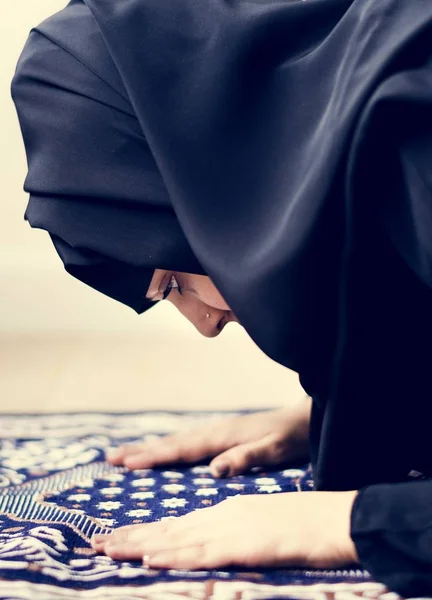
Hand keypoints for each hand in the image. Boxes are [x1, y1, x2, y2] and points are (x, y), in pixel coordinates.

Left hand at [91, 490, 358, 569]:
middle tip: (97, 544)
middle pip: (170, 528)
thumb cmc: (307, 524)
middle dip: (132, 536)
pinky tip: (151, 559)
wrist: (337, 515)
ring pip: (178, 538)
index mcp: (228, 511)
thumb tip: (218, 545)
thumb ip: (239, 533)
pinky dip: (174, 555)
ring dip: (141, 545)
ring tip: (108, 549)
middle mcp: (223, 515)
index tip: (119, 538)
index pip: (179, 524)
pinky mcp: (244, 545)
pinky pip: (203, 553)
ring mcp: (232, 528)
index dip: (147, 532)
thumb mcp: (265, 527)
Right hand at [106, 400, 310, 476]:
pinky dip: (170, 445)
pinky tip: (166, 448)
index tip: (127, 463)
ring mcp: (219, 430)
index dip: (154, 457)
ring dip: (152, 446)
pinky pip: (189, 440)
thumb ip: (245, 458)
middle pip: (172, 442)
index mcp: (223, 437)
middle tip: (111, 458)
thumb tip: (213, 469)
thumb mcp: (274, 450)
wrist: (306, 417)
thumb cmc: (291, 437)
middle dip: (142, 450)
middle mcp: (215, 430)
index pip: (182, 449)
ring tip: (127, 453)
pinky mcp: (224, 433)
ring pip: (178, 439)